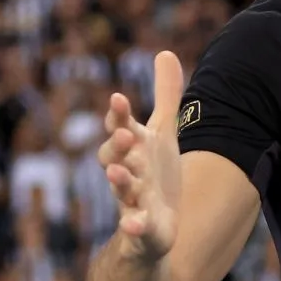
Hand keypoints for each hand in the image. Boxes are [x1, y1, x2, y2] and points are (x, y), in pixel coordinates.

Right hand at [98, 50, 184, 261]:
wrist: (152, 226)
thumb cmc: (154, 173)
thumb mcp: (163, 132)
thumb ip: (165, 95)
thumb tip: (165, 51)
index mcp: (133, 149)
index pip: (121, 128)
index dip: (118, 115)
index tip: (119, 98)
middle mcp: (127, 172)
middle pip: (115, 157)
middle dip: (117, 146)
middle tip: (125, 134)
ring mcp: (132, 201)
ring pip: (122, 191)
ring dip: (119, 182)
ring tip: (118, 173)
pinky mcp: (141, 229)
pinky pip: (135, 228)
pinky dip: (134, 226)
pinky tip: (135, 224)